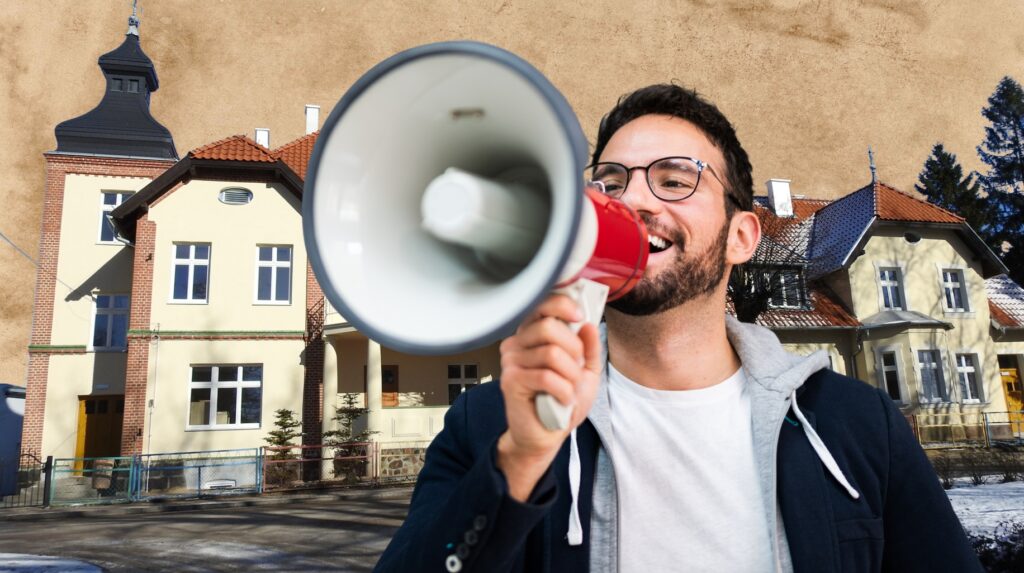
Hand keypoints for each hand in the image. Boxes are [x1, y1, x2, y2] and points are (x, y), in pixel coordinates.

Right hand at [496, 294, 602, 500]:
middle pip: (549, 327)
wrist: (547, 435)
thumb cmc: (561, 402)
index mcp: (533, 335)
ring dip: (571, 375)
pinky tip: (562, 399)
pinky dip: (563, 391)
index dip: (562, 305)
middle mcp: (518, 343)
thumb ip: (589, 348)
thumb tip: (588, 325)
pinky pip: (546, 377)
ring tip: (569, 388)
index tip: (579, 317)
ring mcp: (511, 361)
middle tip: (576, 368)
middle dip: (574, 350)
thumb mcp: (586, 372)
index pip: (542, 305)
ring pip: (552, 353)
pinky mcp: (511, 381)